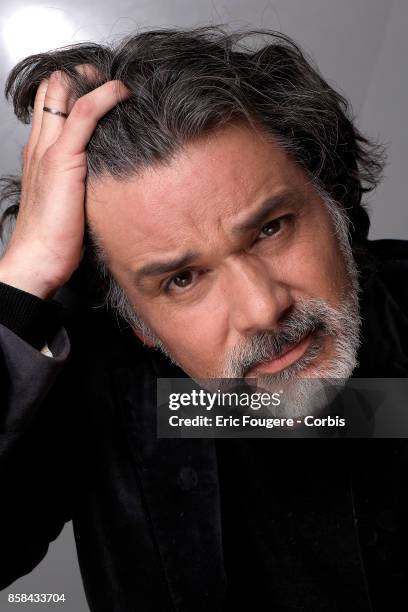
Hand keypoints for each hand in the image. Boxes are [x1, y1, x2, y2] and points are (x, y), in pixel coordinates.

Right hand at [0, 68, 130, 298]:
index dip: (73, 89)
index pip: (51, 106)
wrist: (36, 261)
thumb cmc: (53, 241)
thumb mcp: (69, 205)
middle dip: (82, 76)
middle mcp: (40, 147)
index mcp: (40, 156)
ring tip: (119, 80)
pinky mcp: (63, 159)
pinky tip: (121, 92)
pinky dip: (103, 96)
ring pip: (64, 94)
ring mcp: (49, 150)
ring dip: (92, 79)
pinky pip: (84, 114)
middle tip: (111, 78)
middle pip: (53, 91)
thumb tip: (105, 182)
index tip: (102, 88)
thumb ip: (80, 186)